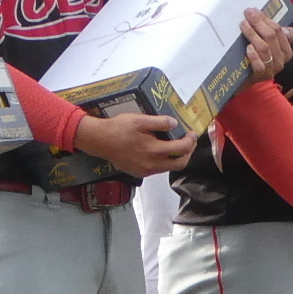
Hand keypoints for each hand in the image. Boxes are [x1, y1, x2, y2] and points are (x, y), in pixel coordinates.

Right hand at [73, 111, 191, 178]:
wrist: (99, 141)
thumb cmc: (119, 128)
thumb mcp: (140, 120)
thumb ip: (159, 122)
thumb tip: (175, 124)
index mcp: (154, 150)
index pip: (182, 149)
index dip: (190, 141)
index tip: (192, 133)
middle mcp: (152, 164)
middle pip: (180, 164)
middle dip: (188, 152)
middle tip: (189, 141)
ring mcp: (145, 171)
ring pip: (169, 168)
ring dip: (177, 158)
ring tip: (177, 145)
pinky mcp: (139, 173)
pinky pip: (158, 170)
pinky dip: (165, 162)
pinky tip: (162, 152)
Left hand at [242, 8, 292, 84]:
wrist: (246, 81)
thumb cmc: (257, 59)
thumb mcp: (266, 44)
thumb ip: (273, 33)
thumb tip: (281, 24)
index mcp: (286, 49)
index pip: (279, 30)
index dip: (266, 19)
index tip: (253, 10)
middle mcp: (282, 59)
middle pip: (272, 37)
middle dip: (259, 23)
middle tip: (247, 14)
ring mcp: (272, 68)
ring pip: (265, 48)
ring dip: (253, 35)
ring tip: (243, 26)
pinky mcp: (262, 76)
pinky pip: (260, 65)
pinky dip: (254, 56)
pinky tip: (248, 48)